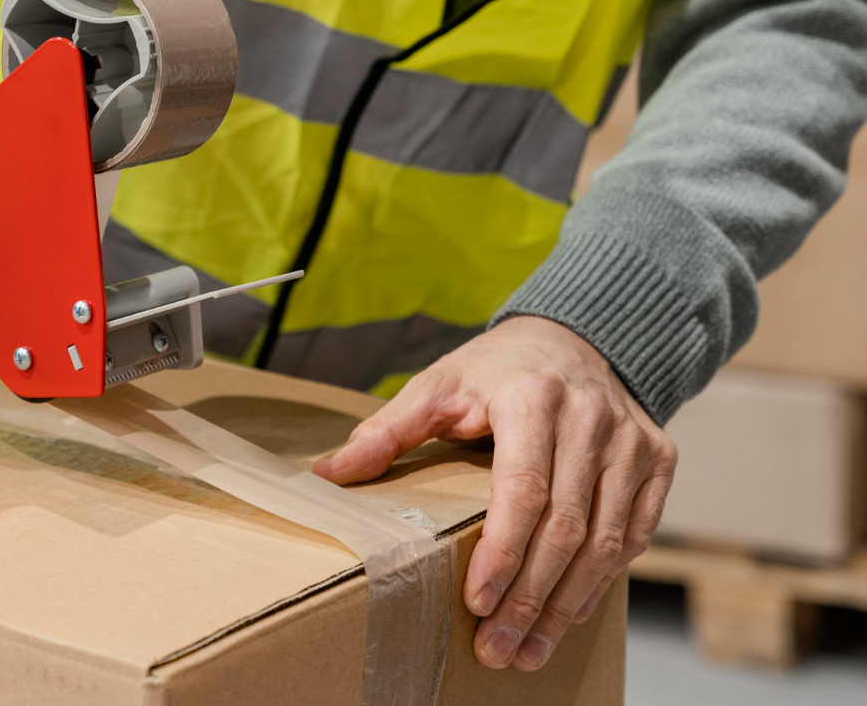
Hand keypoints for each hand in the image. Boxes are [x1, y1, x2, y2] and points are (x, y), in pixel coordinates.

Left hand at [312, 316, 676, 670]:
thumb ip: (387, 431)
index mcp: (531, 397)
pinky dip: (601, 580)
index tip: (477, 600)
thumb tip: (327, 473)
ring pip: (606, 540)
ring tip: (527, 649)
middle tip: (496, 647)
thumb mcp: (437, 385)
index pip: (523, 488)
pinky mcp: (659, 460)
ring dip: (567, 603)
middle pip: (566, 526)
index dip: (502, 550)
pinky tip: (568, 614)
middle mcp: (591, 418)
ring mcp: (632, 441)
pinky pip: (636, 534)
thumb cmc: (496, 371)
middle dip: (530, 596)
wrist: (574, 338)